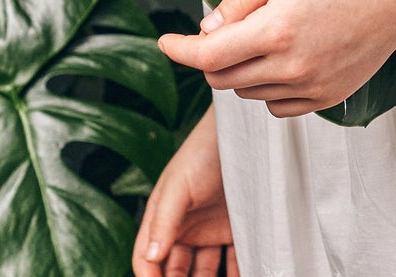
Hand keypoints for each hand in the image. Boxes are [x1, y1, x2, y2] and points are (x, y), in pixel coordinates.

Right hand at [133, 105, 238, 276]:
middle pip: (175, 271)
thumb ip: (163, 221)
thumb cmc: (203, 151)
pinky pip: (234, 262)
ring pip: (205, 272)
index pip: (148, 259)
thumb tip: (150, 256)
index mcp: (162, 219)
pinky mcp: (237, 230)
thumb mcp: (178, 184)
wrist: (245, 132)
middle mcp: (184, 229)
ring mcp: (210, 231)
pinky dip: (237, 274)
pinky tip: (247, 276)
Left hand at [156, 0, 395, 116]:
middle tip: (224, 29)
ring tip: (265, 35)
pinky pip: (279, 105)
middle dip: (209, 57)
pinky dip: (269, 88)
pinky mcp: (329, 97)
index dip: (179, 49)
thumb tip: (207, 29)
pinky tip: (285, 59)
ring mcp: (313, 86)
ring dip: (241, 70)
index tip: (165, 42)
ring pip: (249, 93)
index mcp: (277, 30)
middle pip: (223, 79)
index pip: (208, 54)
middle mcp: (292, 66)